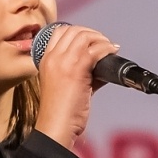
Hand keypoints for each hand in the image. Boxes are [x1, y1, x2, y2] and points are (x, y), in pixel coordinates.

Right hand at [34, 24, 116, 149]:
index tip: (90, 40)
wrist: (56, 127)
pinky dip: (107, 48)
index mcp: (45, 60)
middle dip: (92, 33)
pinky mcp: (77, 69)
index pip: (60, 32)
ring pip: (84, 36)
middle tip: (103, 42)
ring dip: (101, 39)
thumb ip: (80, 73)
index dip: (78, 31)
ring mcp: (63, 62)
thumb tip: (101, 68)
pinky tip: (112, 53)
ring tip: (109, 47)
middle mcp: (52, 58)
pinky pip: (95, 50)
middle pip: (73, 30)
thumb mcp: (65, 86)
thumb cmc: (60, 113)